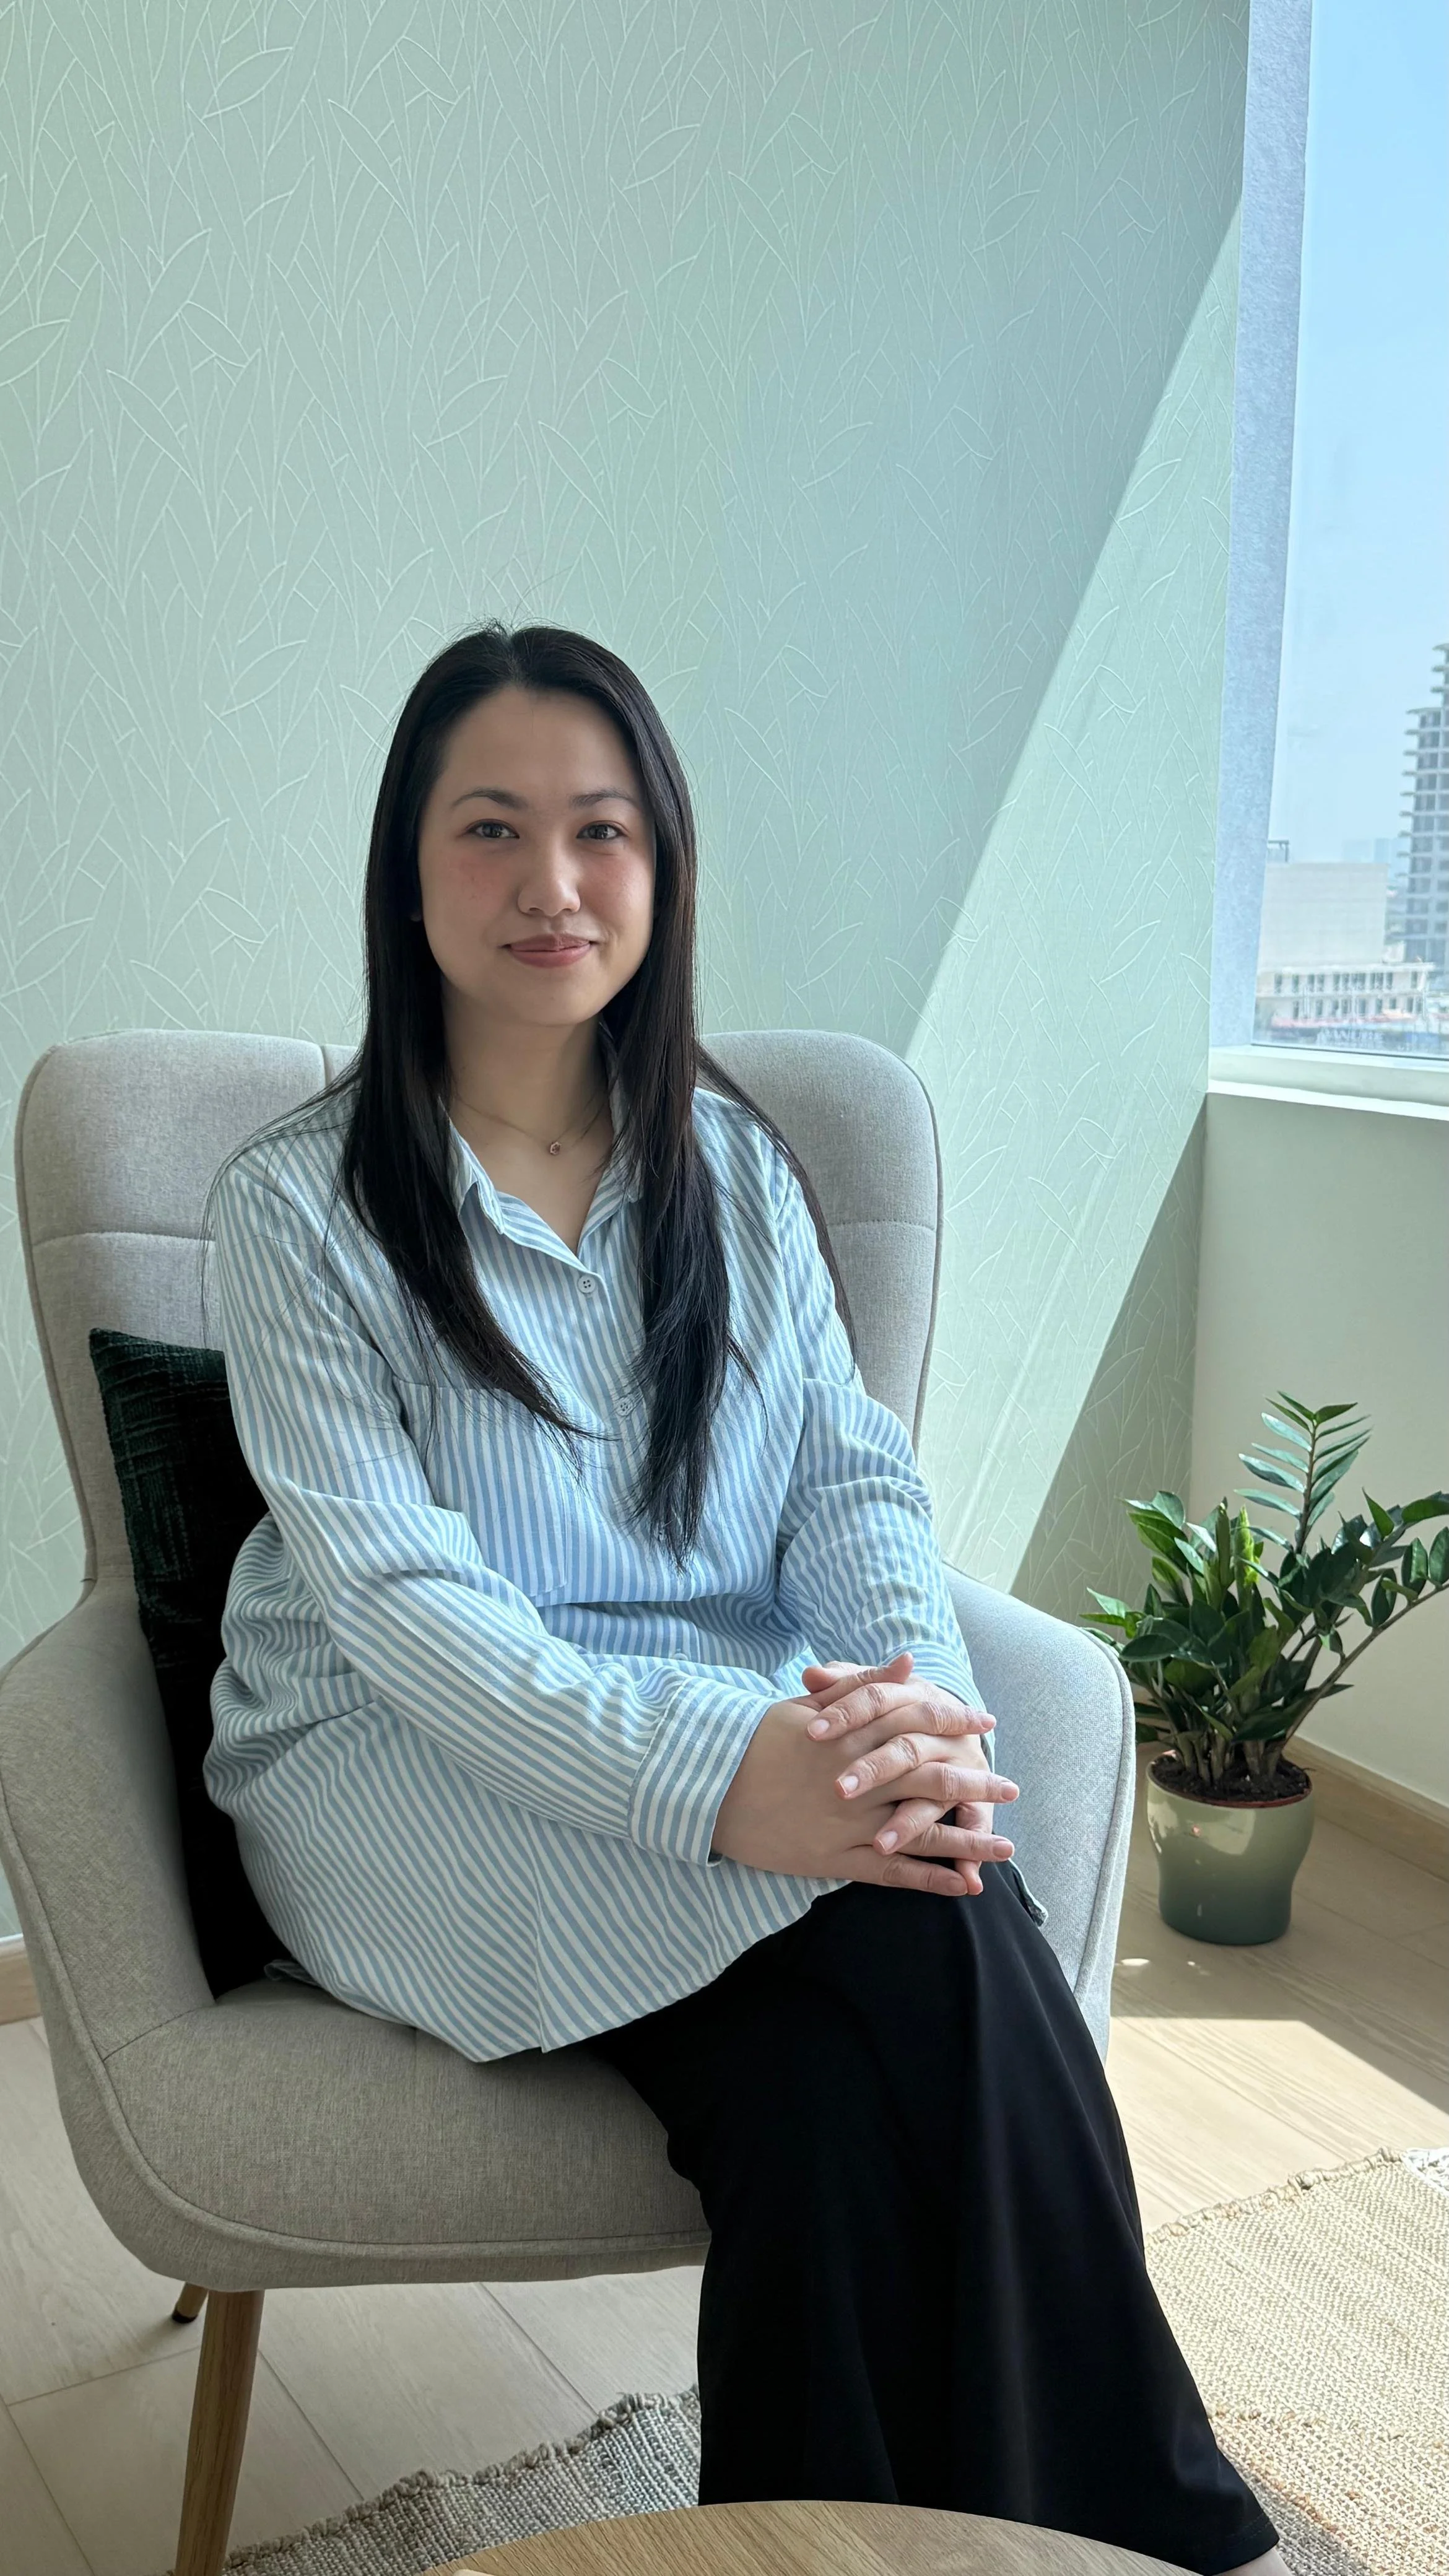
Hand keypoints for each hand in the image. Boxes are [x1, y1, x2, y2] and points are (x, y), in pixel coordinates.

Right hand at [710, 1652, 1017, 1894]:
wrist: (706, 1787)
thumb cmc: (755, 1741)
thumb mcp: (806, 1704)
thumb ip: (861, 1686)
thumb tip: (908, 1662)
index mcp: (851, 1737)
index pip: (916, 1726)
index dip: (955, 1725)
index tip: (985, 1724)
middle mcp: (856, 1781)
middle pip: (930, 1781)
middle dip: (975, 1784)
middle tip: (1012, 1787)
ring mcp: (847, 1824)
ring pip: (920, 1834)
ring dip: (967, 1840)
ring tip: (1006, 1847)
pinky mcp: (832, 1859)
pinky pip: (891, 1873)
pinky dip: (929, 1880)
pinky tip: (962, 1885)